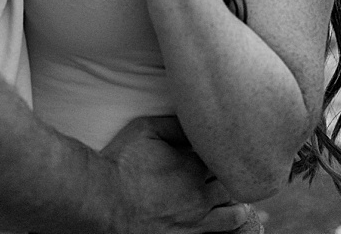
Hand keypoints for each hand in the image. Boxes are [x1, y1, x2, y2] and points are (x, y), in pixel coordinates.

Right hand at [102, 116, 251, 233]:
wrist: (104, 200)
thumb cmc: (123, 161)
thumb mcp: (147, 129)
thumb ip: (176, 124)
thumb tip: (197, 118)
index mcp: (194, 166)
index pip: (225, 157)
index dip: (226, 152)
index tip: (226, 147)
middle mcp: (201, 196)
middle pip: (232, 186)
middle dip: (235, 178)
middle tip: (235, 170)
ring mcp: (195, 222)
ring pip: (232, 216)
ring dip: (237, 207)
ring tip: (236, 200)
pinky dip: (227, 229)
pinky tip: (228, 221)